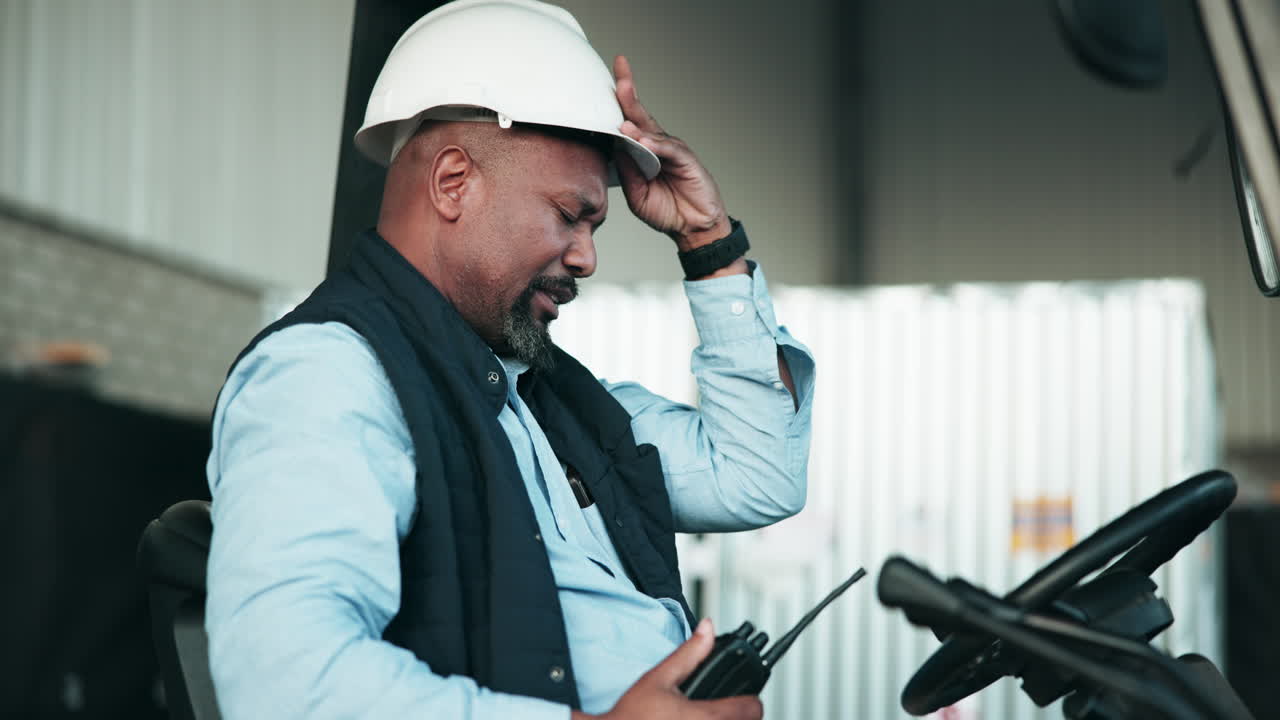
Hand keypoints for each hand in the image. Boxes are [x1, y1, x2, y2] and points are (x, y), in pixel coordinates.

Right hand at [572, 619, 763, 719]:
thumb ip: (689, 653)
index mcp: (708, 716)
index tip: (739, 697)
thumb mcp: (659, 678)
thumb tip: (708, 628)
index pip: (753, 708)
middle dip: (739, 713)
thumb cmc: (631, 717)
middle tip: (721, 708)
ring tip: (706, 718)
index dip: (748, 698)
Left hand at [612, 55, 732, 251]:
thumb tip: (615, 148)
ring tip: (623, 117)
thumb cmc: (666, 210)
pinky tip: (645, 143)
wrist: (693, 228)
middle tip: (619, 71)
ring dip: (638, 121)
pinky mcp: (687, 160)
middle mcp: (656, 145)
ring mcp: (672, 150)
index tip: (606, 79)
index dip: (618, 102)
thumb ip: (627, 172)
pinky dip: (657, 146)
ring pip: (652, 130)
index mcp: (642, 151)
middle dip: (628, 92)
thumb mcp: (637, 194)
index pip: (627, 122)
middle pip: (639, 114)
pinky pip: (669, 150)